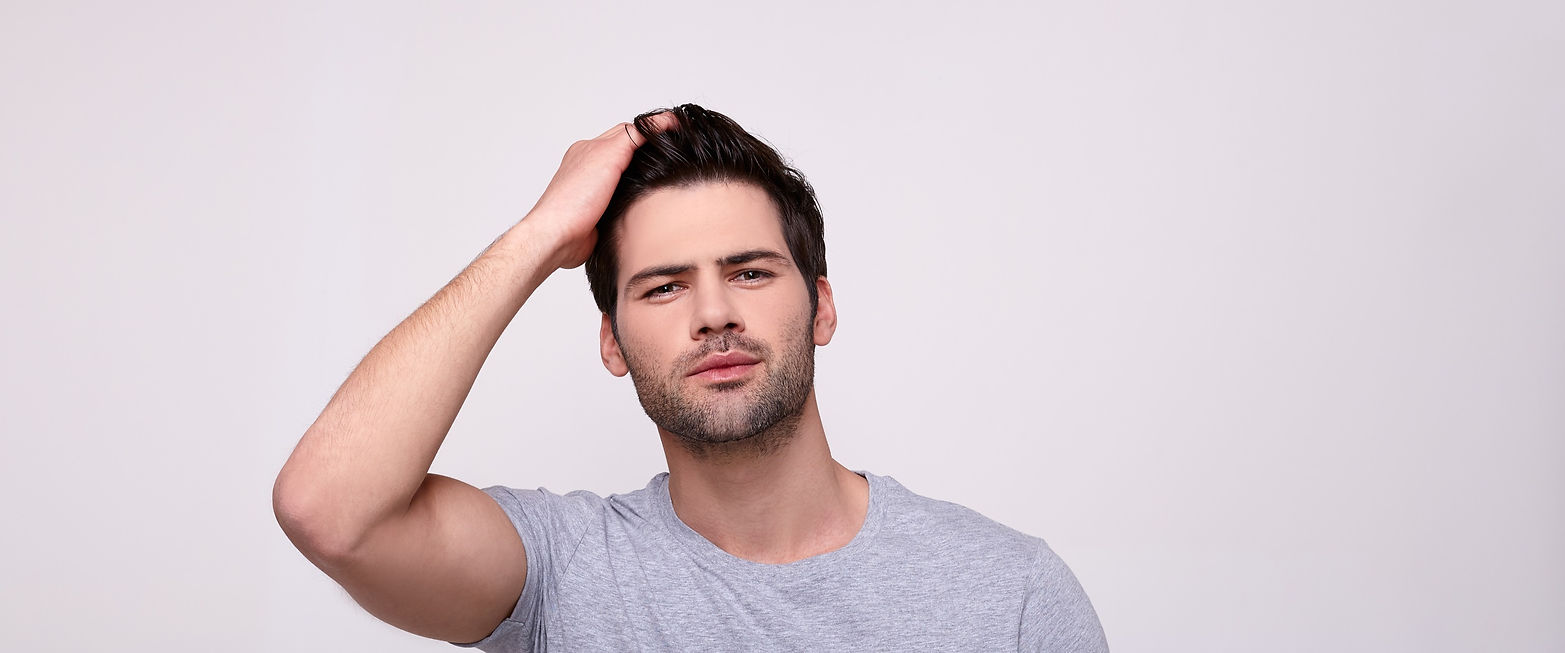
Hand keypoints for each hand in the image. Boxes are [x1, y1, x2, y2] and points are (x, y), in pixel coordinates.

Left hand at [525, 112, 678, 269]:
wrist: (559, 236)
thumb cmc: (573, 199)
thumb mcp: (606, 156)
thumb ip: (630, 138)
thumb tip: (652, 125)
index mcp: (589, 148)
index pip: (627, 131)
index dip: (652, 128)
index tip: (675, 126)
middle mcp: (590, 167)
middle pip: (627, 150)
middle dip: (649, 148)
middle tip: (673, 148)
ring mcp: (595, 189)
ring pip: (626, 175)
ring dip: (643, 174)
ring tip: (664, 173)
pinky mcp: (600, 211)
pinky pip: (624, 197)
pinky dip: (636, 195)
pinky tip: (645, 200)